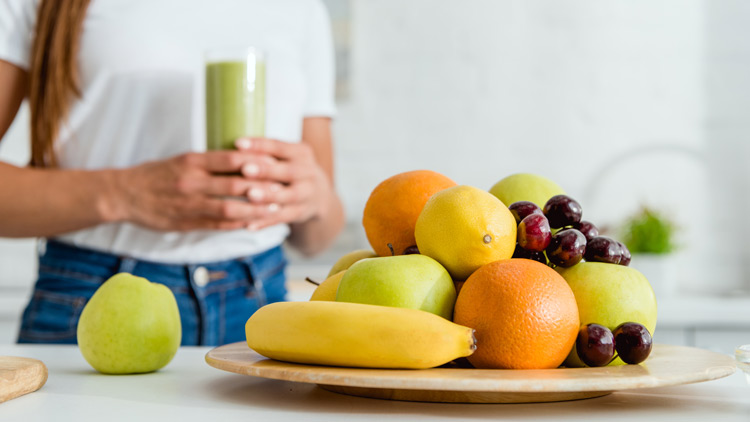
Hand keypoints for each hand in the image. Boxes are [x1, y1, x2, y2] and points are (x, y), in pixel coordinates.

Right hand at [112, 151, 278, 230]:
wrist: (124, 194)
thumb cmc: (157, 174)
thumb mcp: (182, 159)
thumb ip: (210, 161)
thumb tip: (244, 157)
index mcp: (192, 161)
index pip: (230, 158)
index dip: (256, 161)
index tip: (276, 163)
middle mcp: (192, 181)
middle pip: (234, 184)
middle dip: (262, 188)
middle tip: (283, 189)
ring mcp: (188, 204)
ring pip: (229, 208)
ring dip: (254, 210)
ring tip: (273, 209)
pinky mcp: (185, 222)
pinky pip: (216, 225)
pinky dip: (237, 225)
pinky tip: (253, 223)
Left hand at [235, 137, 334, 230]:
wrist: (318, 195)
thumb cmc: (290, 171)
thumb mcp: (287, 157)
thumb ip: (265, 153)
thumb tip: (231, 148)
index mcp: (301, 153)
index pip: (280, 146)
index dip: (260, 145)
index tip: (238, 143)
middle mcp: (308, 173)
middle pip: (288, 171)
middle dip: (266, 170)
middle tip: (245, 169)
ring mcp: (307, 194)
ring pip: (289, 196)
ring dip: (269, 196)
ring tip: (249, 195)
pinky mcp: (301, 213)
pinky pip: (284, 218)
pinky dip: (266, 222)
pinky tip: (249, 225)